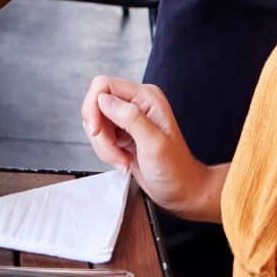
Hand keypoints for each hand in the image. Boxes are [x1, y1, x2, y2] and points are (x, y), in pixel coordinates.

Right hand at [81, 76, 214, 218]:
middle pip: (96, 105)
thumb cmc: (176, 170)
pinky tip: (123, 161)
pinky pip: (100, 137)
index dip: (93, 107)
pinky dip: (106, 152)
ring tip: (123, 160)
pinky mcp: (122, 133)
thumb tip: (103, 99)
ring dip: (104, 146)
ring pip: (96, 123)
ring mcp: (128, 118)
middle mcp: (136, 103)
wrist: (182, 190)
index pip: (104, 85)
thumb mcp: (154, 144)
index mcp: (146, 97)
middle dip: (100, 133)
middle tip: (115, 152)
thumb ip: (130, 117)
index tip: (96, 131)